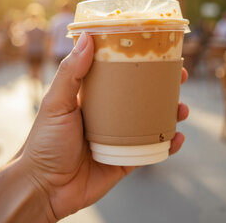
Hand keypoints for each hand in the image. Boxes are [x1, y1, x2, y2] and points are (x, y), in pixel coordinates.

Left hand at [15, 33, 189, 220]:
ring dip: (171, 114)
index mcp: (93, 99)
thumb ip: (71, 72)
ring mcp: (120, 139)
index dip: (140, 63)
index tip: (158, 51)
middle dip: (164, 87)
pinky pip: (152, 152)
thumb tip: (86, 37)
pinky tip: (178, 139)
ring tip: (182, 109)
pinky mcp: (126, 162)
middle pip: (143, 96)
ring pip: (153, 122)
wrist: (44, 188)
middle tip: (180, 77)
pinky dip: (168, 145)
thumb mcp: (56, 103)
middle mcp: (109, 116)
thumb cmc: (43, 143)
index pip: (120, 74)